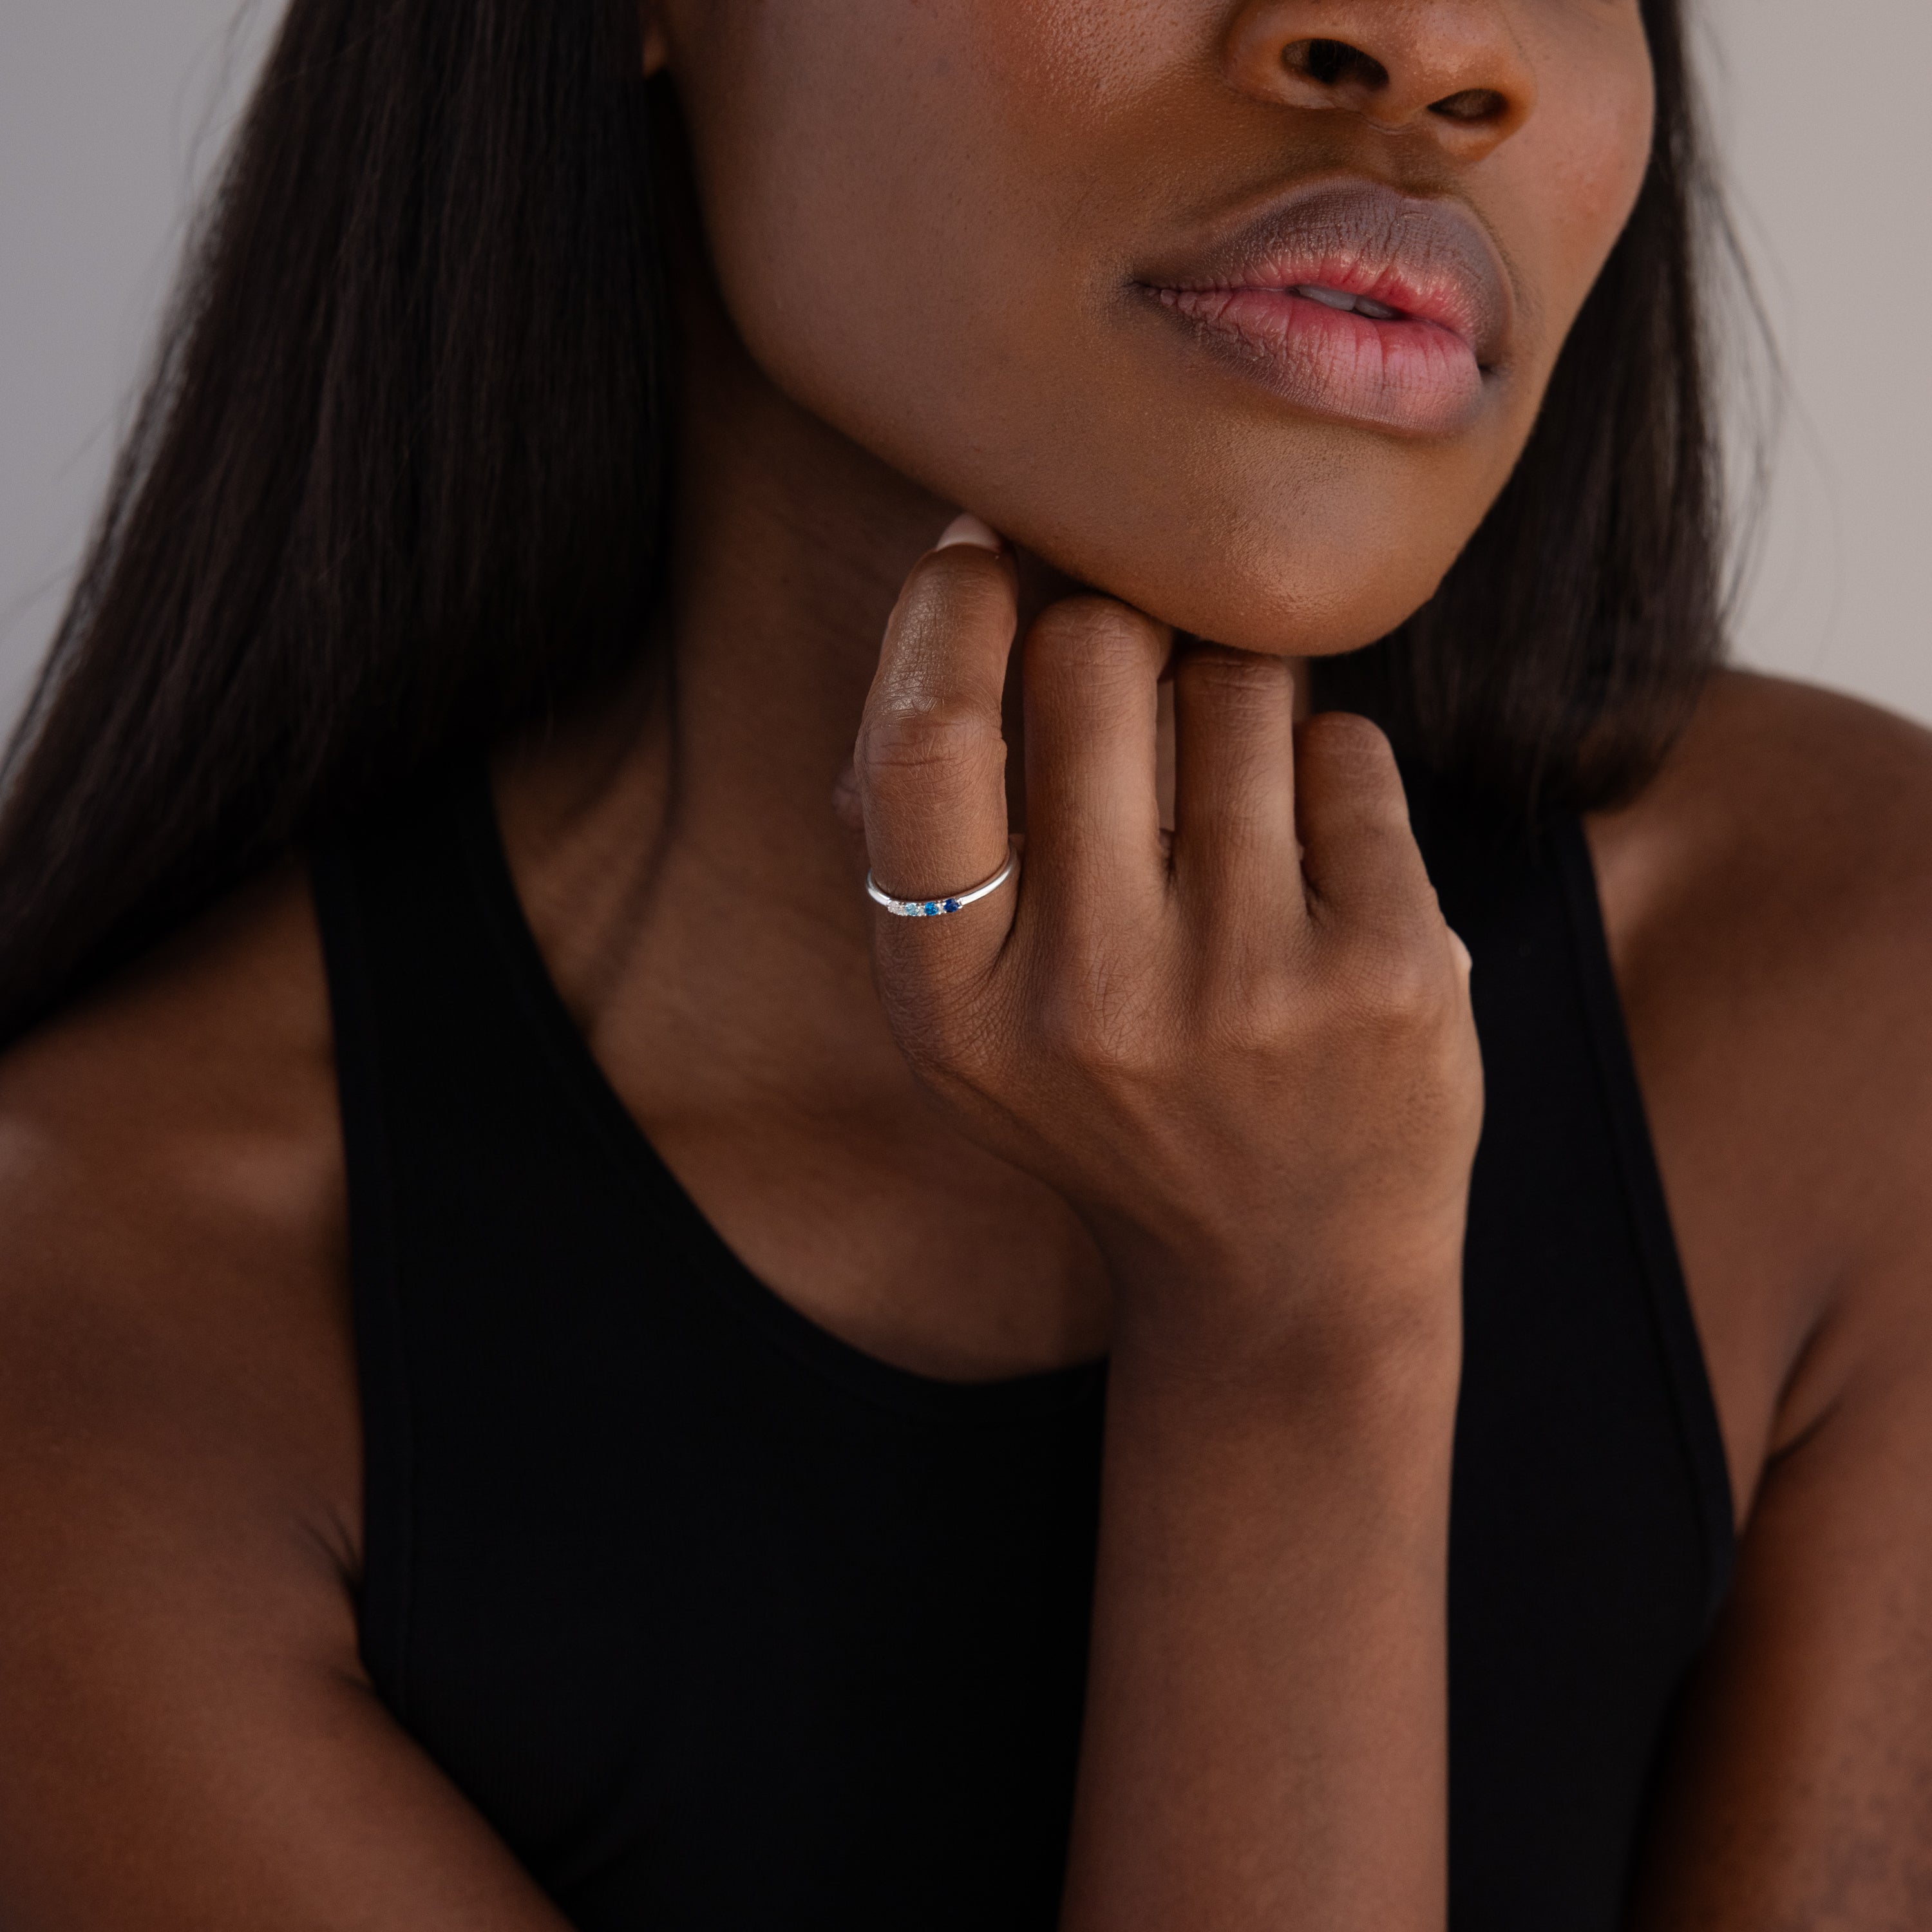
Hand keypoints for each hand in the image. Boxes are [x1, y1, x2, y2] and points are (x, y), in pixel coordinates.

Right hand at [854, 516, 1482, 1365]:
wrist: (1285, 1273)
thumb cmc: (1115, 1104)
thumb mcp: (977, 1019)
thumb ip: (942, 840)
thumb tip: (958, 588)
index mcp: (956, 1008)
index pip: (927, 744)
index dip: (950, 613)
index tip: (986, 555)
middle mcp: (1093, 998)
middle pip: (1091, 660)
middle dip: (1115, 623)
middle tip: (1136, 662)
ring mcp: (1250, 986)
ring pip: (1237, 683)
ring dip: (1231, 698)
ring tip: (1231, 796)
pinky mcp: (1389, 971)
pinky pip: (1344, 749)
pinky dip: (1323, 773)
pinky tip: (1313, 866)